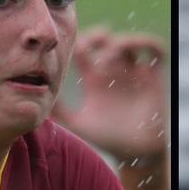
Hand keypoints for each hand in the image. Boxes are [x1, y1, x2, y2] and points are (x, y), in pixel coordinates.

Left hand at [52, 28, 166, 159]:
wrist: (135, 153)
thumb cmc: (107, 138)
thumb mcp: (77, 123)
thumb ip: (58, 112)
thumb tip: (33, 99)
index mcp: (94, 79)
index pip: (84, 50)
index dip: (79, 42)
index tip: (75, 48)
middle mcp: (113, 72)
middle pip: (105, 41)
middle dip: (98, 36)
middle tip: (92, 43)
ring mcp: (132, 73)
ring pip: (128, 43)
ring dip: (118, 42)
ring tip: (109, 56)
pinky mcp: (152, 76)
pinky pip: (155, 51)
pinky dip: (148, 42)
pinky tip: (136, 47)